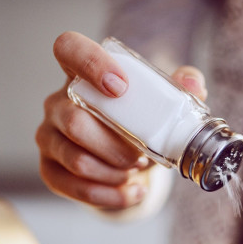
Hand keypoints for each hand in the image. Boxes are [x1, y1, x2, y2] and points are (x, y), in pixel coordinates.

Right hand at [35, 31, 207, 209]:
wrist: (130, 161)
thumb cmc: (140, 122)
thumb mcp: (161, 103)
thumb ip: (179, 89)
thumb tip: (194, 84)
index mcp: (83, 74)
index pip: (69, 48)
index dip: (90, 63)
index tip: (120, 87)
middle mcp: (58, 102)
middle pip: (74, 120)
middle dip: (117, 145)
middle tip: (142, 154)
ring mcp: (49, 136)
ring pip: (76, 159)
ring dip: (115, 171)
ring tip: (138, 171)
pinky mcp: (50, 169)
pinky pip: (74, 187)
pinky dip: (111, 195)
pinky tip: (134, 192)